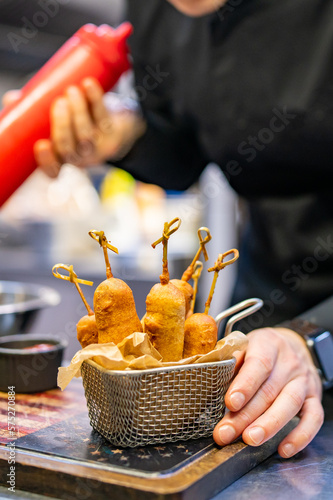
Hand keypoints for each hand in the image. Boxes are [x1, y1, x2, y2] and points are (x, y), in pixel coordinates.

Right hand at [2, 79, 145, 177]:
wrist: (112, 124)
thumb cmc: (73, 121)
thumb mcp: (50, 119)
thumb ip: (31, 113)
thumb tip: (12, 99)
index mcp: (62, 159)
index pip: (53, 171)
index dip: (47, 162)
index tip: (41, 144)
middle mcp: (80, 157)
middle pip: (70, 151)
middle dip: (63, 127)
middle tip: (58, 103)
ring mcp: (98, 147)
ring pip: (87, 135)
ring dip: (79, 112)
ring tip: (71, 91)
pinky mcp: (112, 133)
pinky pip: (104, 117)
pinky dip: (96, 99)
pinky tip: (88, 85)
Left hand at [213, 327, 323, 457]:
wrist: (292, 345)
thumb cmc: (262, 349)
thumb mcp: (245, 345)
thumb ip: (231, 359)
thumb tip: (212, 376)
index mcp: (268, 344)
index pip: (259, 364)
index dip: (245, 385)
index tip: (231, 402)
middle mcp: (289, 362)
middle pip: (269, 391)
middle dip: (246, 415)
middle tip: (226, 432)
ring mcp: (304, 381)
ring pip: (289, 404)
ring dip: (269, 425)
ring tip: (250, 440)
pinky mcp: (315, 398)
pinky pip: (313, 419)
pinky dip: (300, 436)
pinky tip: (284, 449)